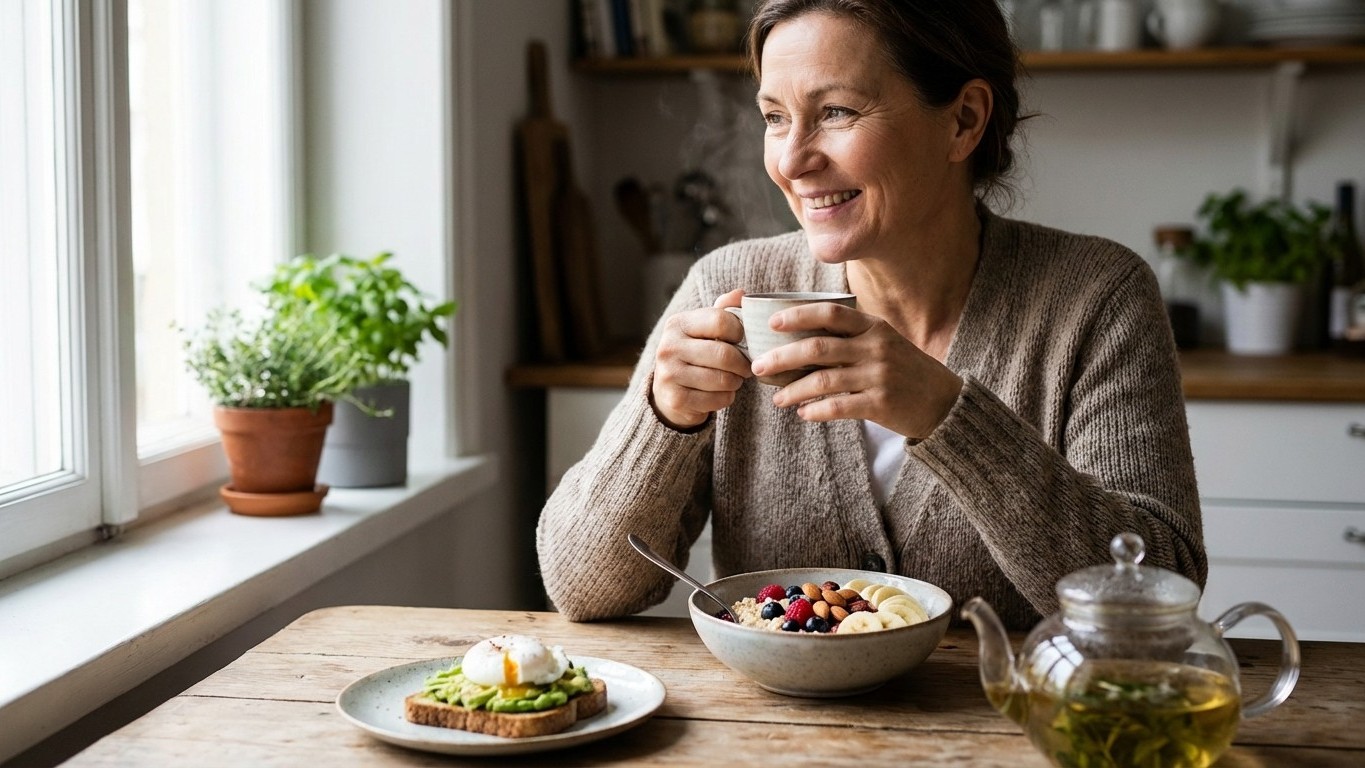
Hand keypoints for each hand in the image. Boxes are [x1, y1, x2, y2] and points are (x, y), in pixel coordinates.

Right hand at [650, 289, 753, 428]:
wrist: (669, 392)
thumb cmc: (694, 355)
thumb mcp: (704, 329)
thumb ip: (723, 310)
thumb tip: (741, 294)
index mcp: (677, 323)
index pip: (720, 320)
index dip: (740, 332)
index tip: (742, 341)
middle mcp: (668, 347)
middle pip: (724, 354)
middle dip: (743, 363)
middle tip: (746, 367)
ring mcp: (669, 374)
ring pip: (723, 379)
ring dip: (736, 382)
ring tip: (734, 379)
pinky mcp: (675, 399)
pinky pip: (718, 399)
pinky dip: (727, 398)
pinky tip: (721, 393)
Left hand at [750, 304, 962, 438]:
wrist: (945, 403)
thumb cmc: (906, 371)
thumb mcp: (885, 342)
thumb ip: (851, 337)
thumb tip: (800, 340)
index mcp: (874, 327)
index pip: (830, 313)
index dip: (798, 315)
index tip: (772, 323)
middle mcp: (876, 347)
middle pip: (818, 347)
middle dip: (782, 357)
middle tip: (758, 367)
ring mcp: (879, 376)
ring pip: (823, 380)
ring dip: (794, 390)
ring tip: (777, 400)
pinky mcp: (881, 404)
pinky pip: (838, 407)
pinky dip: (816, 411)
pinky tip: (803, 414)